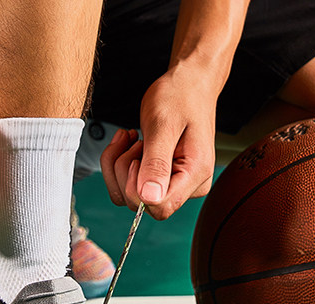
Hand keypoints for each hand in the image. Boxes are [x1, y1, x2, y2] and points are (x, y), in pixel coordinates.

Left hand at [100, 64, 216, 219]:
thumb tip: (149, 199)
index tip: (137, 153)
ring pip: (130, 197)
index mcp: (195, 174)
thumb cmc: (179, 97)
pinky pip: (128, 186)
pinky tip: (129, 143)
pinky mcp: (161, 180)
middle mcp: (188, 186)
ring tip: (132, 138)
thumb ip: (156, 163)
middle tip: (134, 140)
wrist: (188, 85)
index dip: (137, 187)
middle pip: (141, 204)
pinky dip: (119, 164)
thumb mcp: (163, 125)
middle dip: (125, 171)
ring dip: (119, 165)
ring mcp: (174, 185)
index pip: (160, 207)